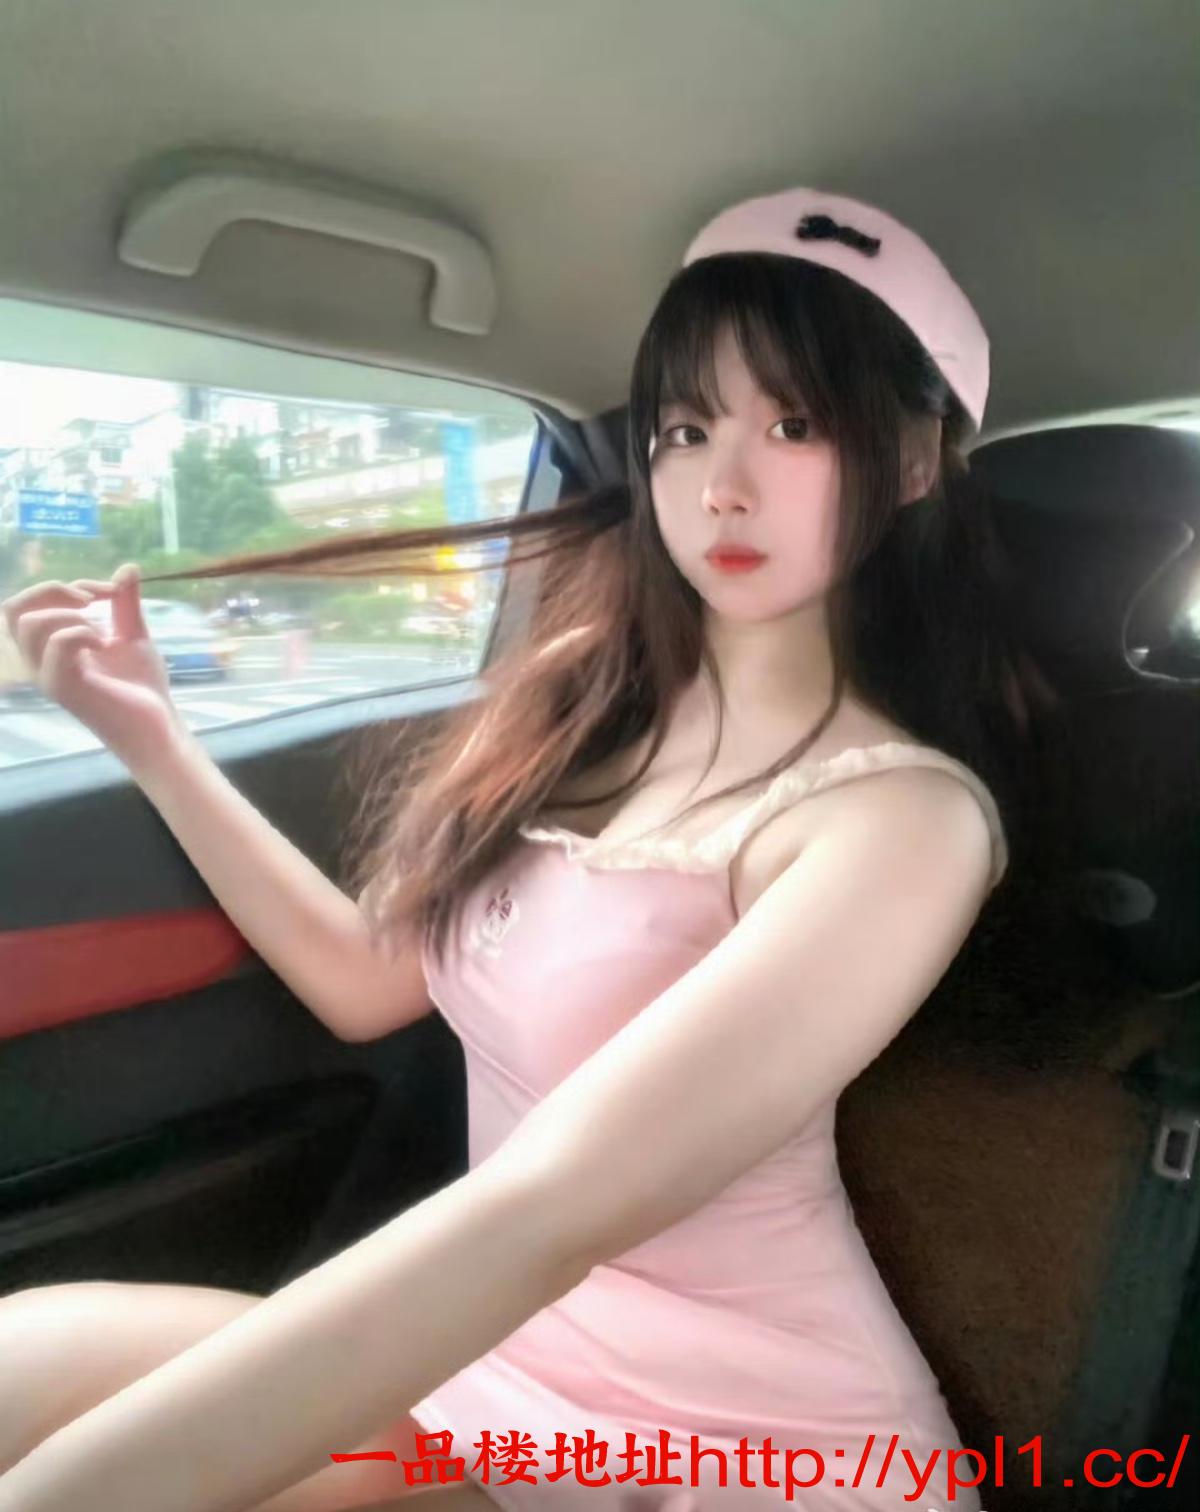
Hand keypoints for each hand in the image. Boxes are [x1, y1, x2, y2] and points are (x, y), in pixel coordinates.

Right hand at [1, 564, 188, 771]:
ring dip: (67, 612)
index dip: (66, 585)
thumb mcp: (132, 633)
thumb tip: (127, 566)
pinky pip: (55, 644)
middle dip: (52, 590)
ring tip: (99, 627)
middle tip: (93, 600)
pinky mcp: (64, 688)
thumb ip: (125, 602)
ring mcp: (48, 676)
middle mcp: (40, 662)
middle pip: (14, 609)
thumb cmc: (142, 686)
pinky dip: (81, 632)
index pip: (28, 603)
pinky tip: (104, 644)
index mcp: (48, 648)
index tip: (111, 590)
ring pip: (26, 624)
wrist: (158, 724)